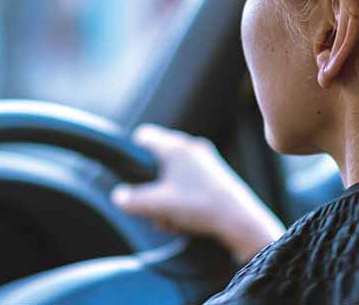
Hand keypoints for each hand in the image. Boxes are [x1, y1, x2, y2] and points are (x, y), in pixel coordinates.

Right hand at [111, 124, 284, 263]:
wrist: (239, 221)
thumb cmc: (200, 207)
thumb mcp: (158, 205)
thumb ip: (132, 200)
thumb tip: (119, 196)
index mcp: (176, 147)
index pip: (144, 136)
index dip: (133, 154)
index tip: (132, 175)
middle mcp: (191, 147)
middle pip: (158, 161)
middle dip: (152, 187)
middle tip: (155, 207)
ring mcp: (206, 161)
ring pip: (173, 175)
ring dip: (167, 197)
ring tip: (172, 219)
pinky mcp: (216, 175)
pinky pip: (189, 182)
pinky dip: (183, 199)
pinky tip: (185, 220)